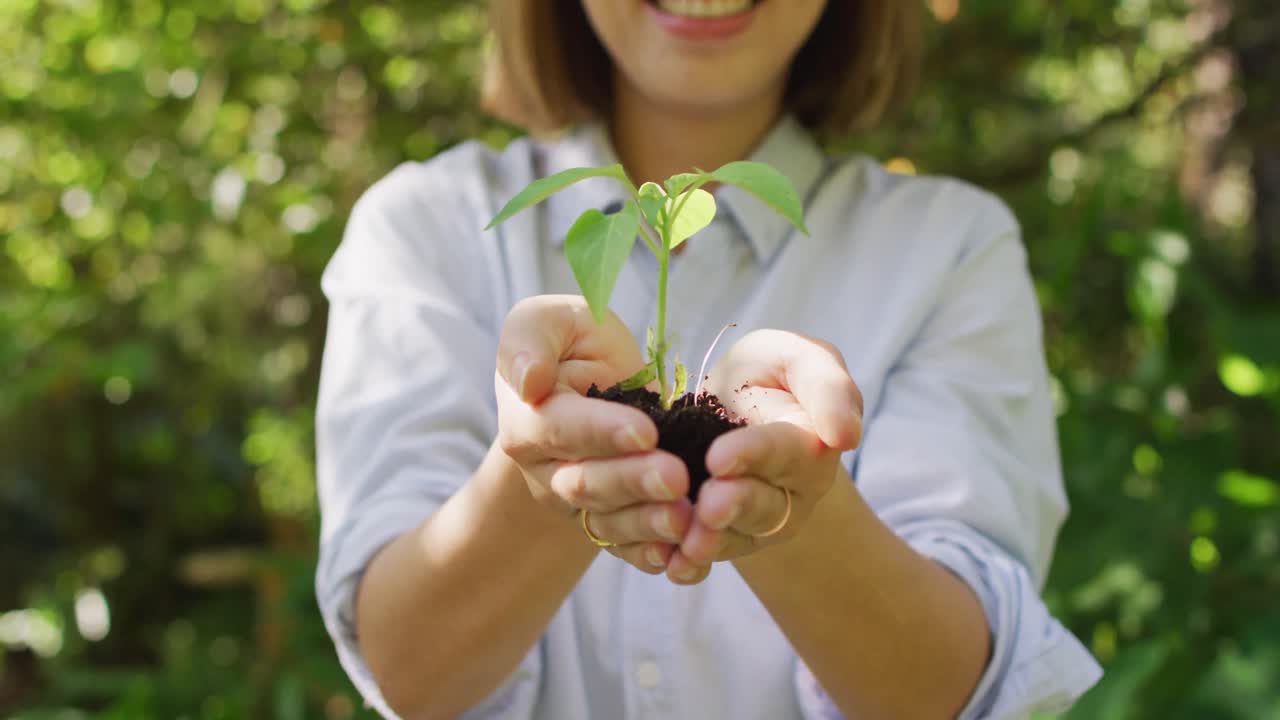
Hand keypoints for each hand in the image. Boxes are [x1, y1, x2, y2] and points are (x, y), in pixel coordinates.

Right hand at [495, 295, 692, 573]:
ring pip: (608, 521)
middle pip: (586, 483)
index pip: (560, 429)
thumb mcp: (549, 320)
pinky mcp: (610, 521)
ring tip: (687, 518)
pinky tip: (685, 559)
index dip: (601, 432)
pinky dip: (655, 556)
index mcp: (527, 419)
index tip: (645, 431)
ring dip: (647, 523)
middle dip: (633, 481)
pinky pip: (628, 547)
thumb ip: (531, 339)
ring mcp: (577, 502)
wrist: (592, 381)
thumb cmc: (572, 342)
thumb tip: (528, 380)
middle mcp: (546, 469)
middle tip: (676, 477)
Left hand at [664, 329, 863, 583]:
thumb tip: (845, 435)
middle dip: (735, 506)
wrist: (728, 405)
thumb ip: (827, 385)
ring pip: (737, 538)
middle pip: (764, 505)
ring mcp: (754, 522)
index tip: (720, 457)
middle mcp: (788, 493)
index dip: (754, 455)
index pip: (785, 451)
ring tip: (688, 543)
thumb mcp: (795, 359)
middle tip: (708, 505)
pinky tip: (670, 566)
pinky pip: (706, 557)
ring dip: (711, 541)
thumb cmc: (766, 375)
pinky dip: (688, 564)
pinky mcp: (720, 538)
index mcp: (809, 446)